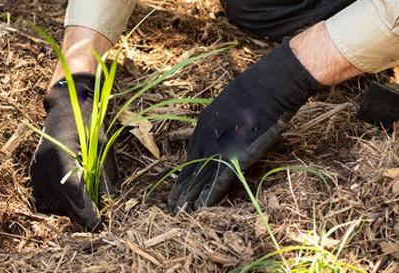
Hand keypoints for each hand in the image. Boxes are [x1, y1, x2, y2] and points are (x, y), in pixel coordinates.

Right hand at [30, 73, 117, 229]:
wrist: (66, 107)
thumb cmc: (89, 124)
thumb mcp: (102, 148)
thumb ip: (104, 178)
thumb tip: (109, 207)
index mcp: (61, 153)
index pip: (73, 191)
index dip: (87, 212)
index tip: (100, 224)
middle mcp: (44, 164)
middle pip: (62, 203)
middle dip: (81, 214)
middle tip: (98, 218)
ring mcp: (36, 170)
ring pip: (52, 206)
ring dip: (69, 210)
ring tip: (85, 202)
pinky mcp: (33, 174)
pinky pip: (42, 201)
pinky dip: (58, 204)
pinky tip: (71, 196)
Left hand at [168, 39, 322, 210]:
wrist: (265, 88)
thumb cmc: (254, 90)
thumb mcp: (231, 103)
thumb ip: (225, 118)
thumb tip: (228, 124)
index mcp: (203, 126)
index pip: (191, 155)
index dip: (185, 171)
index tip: (180, 182)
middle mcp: (205, 140)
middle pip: (190, 170)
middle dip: (182, 188)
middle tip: (171, 204)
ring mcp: (217, 149)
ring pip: (199, 179)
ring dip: (189, 196)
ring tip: (178, 211)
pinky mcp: (232, 159)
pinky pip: (217, 182)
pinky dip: (208, 195)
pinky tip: (199, 207)